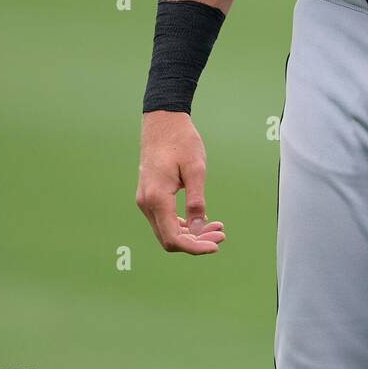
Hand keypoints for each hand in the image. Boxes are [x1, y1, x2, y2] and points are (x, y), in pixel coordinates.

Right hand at [136, 111, 225, 253]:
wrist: (163, 121)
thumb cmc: (181, 141)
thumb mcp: (195, 169)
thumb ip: (196, 200)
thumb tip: (197, 229)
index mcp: (157, 197)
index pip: (173, 237)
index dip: (195, 247)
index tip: (216, 245)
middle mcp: (146, 203)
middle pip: (169, 238)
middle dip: (195, 242)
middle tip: (221, 234)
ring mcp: (145, 200)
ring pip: (166, 230)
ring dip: (190, 234)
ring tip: (216, 227)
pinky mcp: (149, 196)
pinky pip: (164, 219)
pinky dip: (181, 224)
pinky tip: (201, 220)